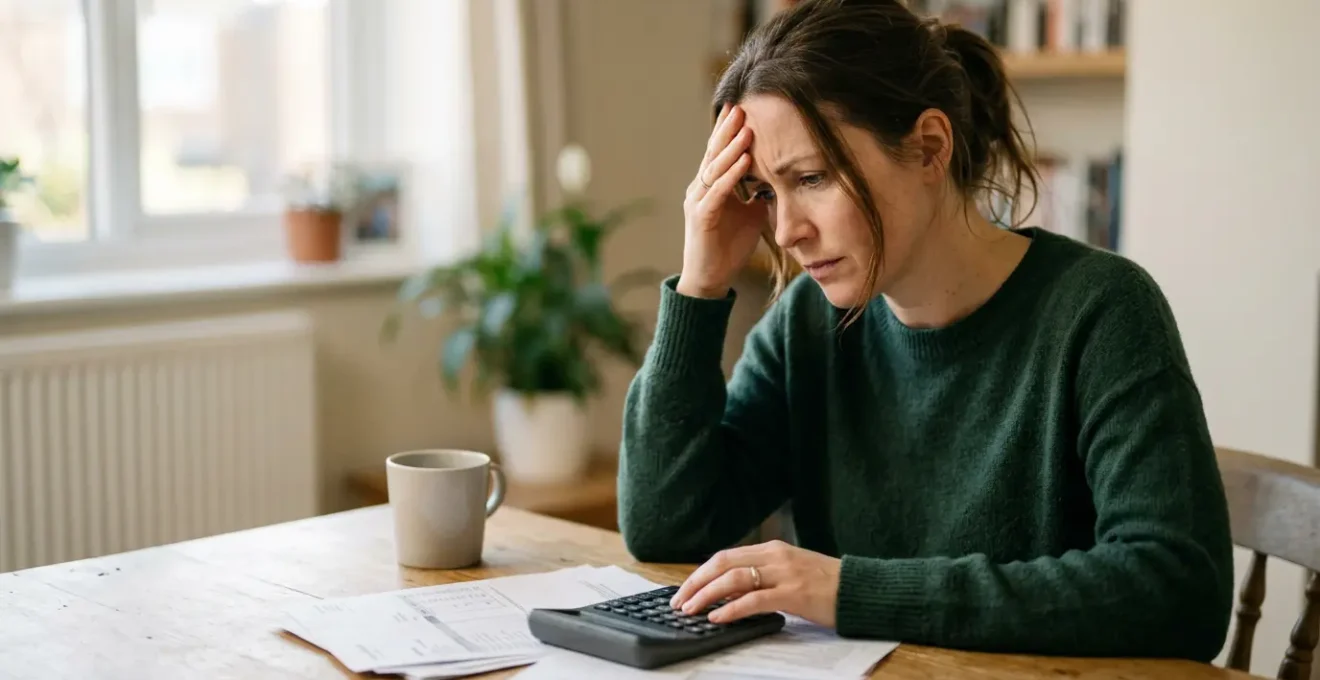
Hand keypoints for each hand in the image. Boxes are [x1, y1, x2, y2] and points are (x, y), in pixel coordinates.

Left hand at [668, 540, 841, 627]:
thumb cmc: (826, 584)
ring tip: (692, 610)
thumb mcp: (790, 572)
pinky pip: (754, 599)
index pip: (726, 556)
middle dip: (696, 582)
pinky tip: (718, 617)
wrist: (860, 589)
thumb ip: (762, 577)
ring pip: (734, 578)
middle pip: (723, 563)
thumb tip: (729, 590)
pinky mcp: (794, 594)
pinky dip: (732, 608)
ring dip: (707, 594)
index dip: (701, 573)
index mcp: (772, 549)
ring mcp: (784, 573)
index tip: (684, 589)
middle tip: (678, 601)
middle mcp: (775, 556)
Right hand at [677, 103, 766, 298]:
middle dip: (728, 128)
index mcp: (710, 186)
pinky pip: (718, 191)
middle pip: (714, 152)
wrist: (710, 279)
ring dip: (732, 147)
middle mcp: (700, 189)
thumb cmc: (728, 247)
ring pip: (715, 167)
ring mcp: (698, 202)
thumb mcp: (750, 215)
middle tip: (741, 105)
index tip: (740, 106)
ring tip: (746, 127)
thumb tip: (779, 178)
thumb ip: (760, 195)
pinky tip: (744, 160)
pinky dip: (731, 175)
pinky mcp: (701, 217)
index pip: (718, 152)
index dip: (728, 130)